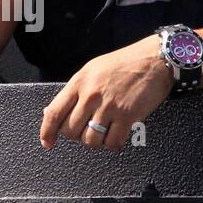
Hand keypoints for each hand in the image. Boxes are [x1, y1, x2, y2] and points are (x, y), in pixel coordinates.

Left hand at [40, 36, 176, 150]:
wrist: (154, 59)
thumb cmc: (125, 62)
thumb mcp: (92, 69)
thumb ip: (74, 91)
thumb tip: (52, 112)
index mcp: (80, 82)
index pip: (54, 113)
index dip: (47, 132)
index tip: (48, 142)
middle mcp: (91, 95)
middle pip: (71, 131)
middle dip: (77, 135)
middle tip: (87, 129)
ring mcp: (109, 107)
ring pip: (91, 140)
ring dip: (96, 141)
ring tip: (104, 131)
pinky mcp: (127, 117)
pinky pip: (113, 143)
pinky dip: (114, 144)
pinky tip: (117, 134)